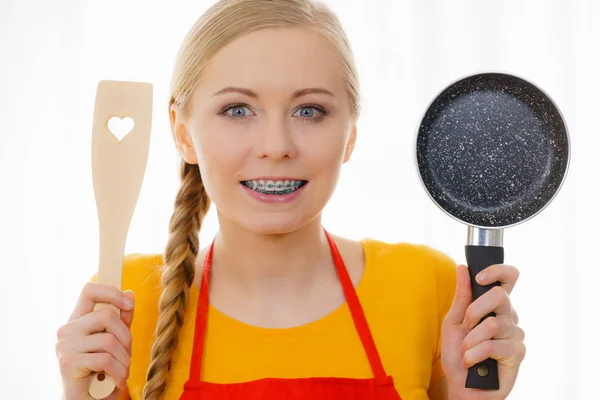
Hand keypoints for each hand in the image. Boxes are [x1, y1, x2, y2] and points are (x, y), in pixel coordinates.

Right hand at [56, 283, 134, 399]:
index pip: (89, 290)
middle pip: (107, 315)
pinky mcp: (67, 363)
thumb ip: (122, 319)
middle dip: (126, 337)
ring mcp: (64, 346)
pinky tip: (118, 380)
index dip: (111, 292)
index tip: (128, 303)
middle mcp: (67, 330)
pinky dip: (119, 372)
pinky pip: (105, 360)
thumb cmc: (102, 371)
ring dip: (124, 359)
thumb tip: (129, 293)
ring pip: (109, 340)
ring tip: (122, 371)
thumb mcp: (117, 342)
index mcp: (77, 320)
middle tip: (127, 355)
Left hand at [441, 264, 524, 399]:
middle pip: (500, 295)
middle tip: (467, 327)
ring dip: (471, 340)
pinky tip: (472, 362)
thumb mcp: (454, 321)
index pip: (509, 278)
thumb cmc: (458, 354)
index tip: (479, 277)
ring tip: (467, 351)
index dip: (497, 271)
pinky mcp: (517, 354)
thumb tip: (463, 268)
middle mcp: (509, 317)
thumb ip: (462, 296)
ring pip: (492, 324)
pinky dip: (474, 354)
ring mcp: (515, 335)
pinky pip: (493, 345)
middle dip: (474, 311)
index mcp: (495, 306)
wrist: (461, 385)